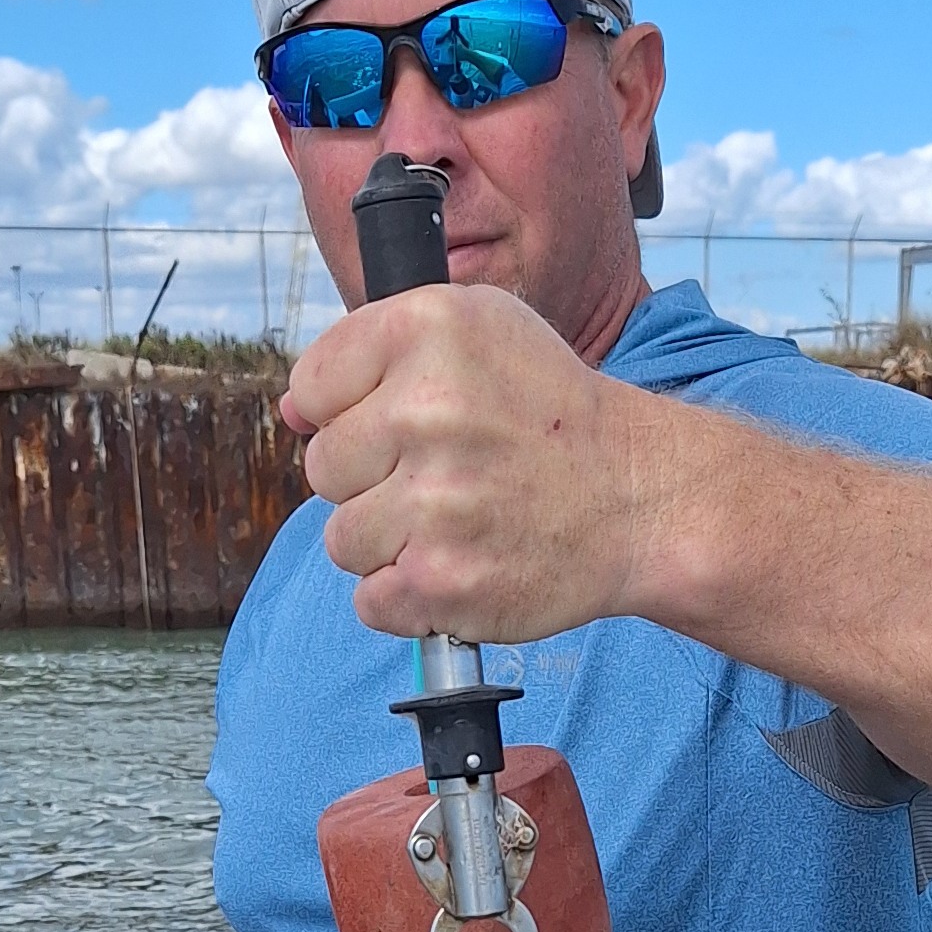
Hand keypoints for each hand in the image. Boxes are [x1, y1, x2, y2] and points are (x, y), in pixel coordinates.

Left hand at [283, 286, 673, 646]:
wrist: (638, 497)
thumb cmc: (548, 414)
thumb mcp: (477, 332)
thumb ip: (374, 352)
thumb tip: (292, 412)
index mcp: (428, 329)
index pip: (313, 388)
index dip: (354, 413)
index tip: (411, 425)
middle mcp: (428, 410)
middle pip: (322, 469)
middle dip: (372, 480)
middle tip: (447, 476)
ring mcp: (435, 504)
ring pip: (342, 540)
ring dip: (390, 543)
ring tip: (457, 522)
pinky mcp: (443, 583)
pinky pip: (370, 602)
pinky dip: (409, 597)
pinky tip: (461, 564)